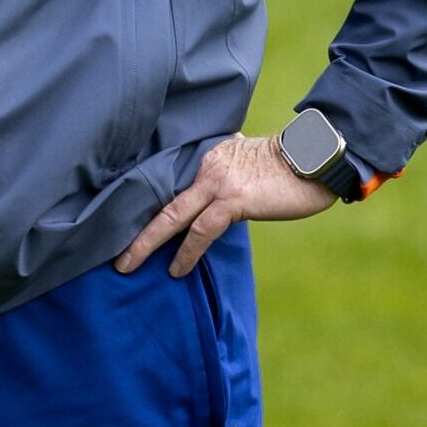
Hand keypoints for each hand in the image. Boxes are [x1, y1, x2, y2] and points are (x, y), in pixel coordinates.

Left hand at [116, 134, 334, 277]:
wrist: (316, 159)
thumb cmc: (284, 166)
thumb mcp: (244, 162)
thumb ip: (221, 173)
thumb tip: (205, 197)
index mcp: (203, 157)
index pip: (164, 181)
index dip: (139, 203)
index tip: (117, 221)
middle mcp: (203, 166)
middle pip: (157, 198)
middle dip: (131, 226)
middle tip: (109, 249)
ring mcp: (217, 182)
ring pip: (171, 215)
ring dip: (146, 243)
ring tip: (127, 265)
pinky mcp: (234, 199)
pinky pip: (202, 230)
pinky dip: (186, 251)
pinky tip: (177, 269)